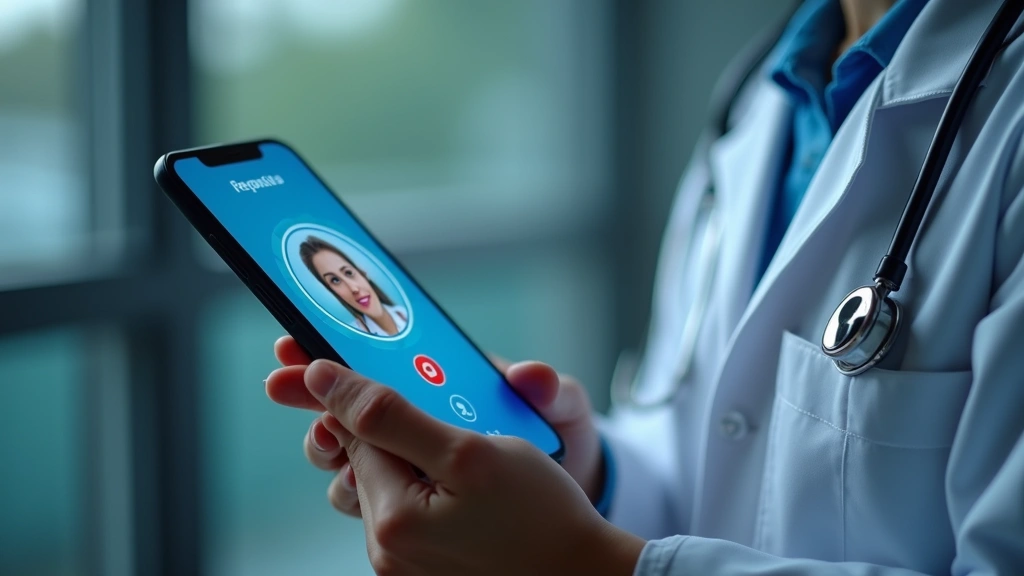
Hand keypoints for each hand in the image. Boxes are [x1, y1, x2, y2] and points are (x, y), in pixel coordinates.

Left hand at [301, 359, 644, 574]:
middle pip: (364, 459)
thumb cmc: (542, 515)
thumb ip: (391, 415)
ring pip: (383, 482)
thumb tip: (321, 380)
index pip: (352, 431)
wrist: (584, 573)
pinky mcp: (422, 567)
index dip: (355, 389)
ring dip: (408, 454)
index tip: (342, 358)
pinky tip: (464, 482)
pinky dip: (425, 482)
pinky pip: (405, 508)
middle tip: (437, 413)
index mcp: (392, 520)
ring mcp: (402, 564)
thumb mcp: (470, 452)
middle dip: (390, 425)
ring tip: (457, 450)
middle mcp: (387, 550)